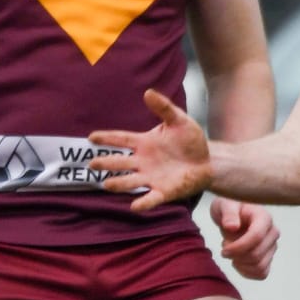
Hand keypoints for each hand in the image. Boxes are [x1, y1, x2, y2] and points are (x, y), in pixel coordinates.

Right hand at [87, 89, 213, 210]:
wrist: (208, 161)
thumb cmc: (190, 141)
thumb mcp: (179, 120)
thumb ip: (164, 108)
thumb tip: (148, 92)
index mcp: (144, 143)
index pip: (121, 139)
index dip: (107, 138)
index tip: (91, 138)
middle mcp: (142, 162)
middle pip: (120, 162)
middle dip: (106, 164)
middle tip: (92, 164)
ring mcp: (151, 177)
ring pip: (131, 181)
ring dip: (119, 183)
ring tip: (107, 184)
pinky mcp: (164, 191)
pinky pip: (151, 198)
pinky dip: (143, 202)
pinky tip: (134, 206)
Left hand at [212, 198, 278, 280]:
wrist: (233, 214)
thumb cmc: (229, 207)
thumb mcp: (224, 205)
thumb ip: (228, 214)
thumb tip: (232, 227)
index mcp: (264, 218)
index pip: (256, 237)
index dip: (238, 247)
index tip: (223, 250)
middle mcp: (272, 232)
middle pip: (257, 254)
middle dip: (236, 256)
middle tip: (224, 248)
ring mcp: (272, 246)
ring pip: (260, 266)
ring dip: (241, 264)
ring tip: (232, 252)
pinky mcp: (268, 257)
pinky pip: (262, 273)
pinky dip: (247, 272)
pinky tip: (237, 263)